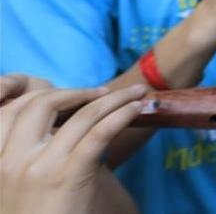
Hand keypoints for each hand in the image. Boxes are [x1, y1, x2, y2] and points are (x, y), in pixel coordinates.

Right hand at [0, 77, 146, 213]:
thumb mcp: (19, 189)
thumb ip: (30, 158)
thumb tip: (66, 124)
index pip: (10, 111)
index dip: (42, 96)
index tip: (70, 96)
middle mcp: (10, 162)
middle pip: (41, 104)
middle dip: (75, 91)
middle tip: (102, 92)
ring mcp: (37, 168)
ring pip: (79, 115)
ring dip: (113, 98)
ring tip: (135, 92)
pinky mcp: (68, 176)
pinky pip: (99, 132)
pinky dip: (122, 114)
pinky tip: (138, 108)